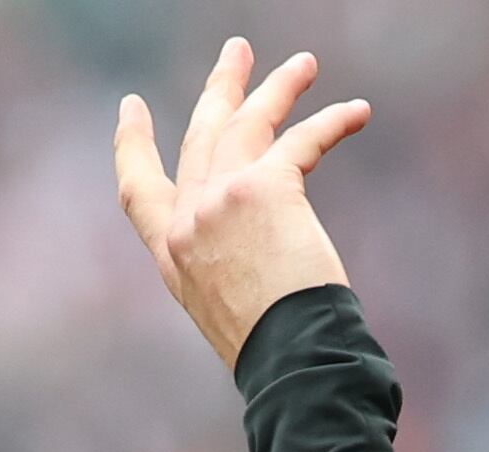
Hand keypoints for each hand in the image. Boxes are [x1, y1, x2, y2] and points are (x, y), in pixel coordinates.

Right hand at [114, 38, 371, 369]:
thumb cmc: (276, 354)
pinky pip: (303, 141)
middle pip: (201, 137)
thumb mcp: (226, 313)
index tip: (130, 108)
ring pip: (248, 124)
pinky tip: (358, 111)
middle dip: (222, 89)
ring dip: (279, 88)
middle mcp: (187, 219)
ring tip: (305, 64)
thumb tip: (258, 264)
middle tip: (237, 52)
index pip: (137, 189)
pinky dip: (332, 122)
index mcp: (170, 254)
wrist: (291, 361)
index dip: (132, 145)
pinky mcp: (265, 188)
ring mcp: (221, 199)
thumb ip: (226, 271)